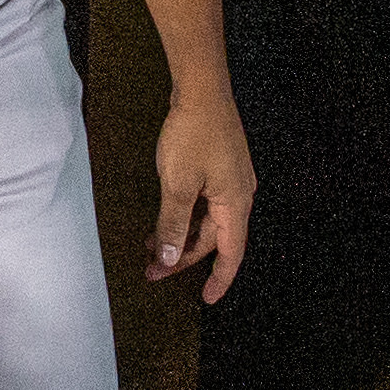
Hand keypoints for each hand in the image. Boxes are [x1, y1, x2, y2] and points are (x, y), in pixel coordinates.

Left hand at [150, 95, 255, 302]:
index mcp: (235, 204)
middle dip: (182, 257)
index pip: (231, 254)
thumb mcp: (177, 185)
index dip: (219, 279)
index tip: (205, 299)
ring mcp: (230, 181)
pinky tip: (163, 219)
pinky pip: (203, 203)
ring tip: (150, 247)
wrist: (202, 90)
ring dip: (179, 235)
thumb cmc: (193, 134)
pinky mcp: (219, 168)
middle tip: (152, 271)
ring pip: (205, 221)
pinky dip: (184, 216)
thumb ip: (173, 224)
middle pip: (213, 239)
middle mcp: (238, 196)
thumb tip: (169, 259)